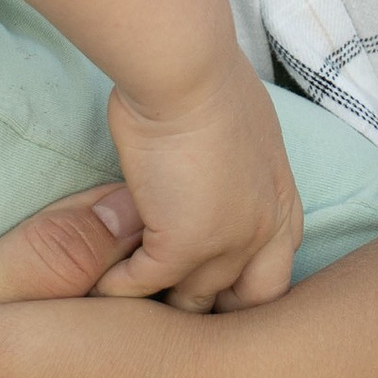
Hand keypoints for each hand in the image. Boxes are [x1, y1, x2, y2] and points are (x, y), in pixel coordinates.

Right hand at [99, 55, 301, 309]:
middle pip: (247, 303)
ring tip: (126, 301)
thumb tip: (210, 164)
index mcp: (281, 200)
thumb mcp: (242, 125)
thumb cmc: (203, 74)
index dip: (242, 283)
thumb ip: (236, 163)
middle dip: (214, 309)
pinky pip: (141, 285)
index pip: (275, 270)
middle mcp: (265, 231)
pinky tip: (97, 280)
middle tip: (171, 300)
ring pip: (192, 301)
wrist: (186, 68)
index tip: (209, 282)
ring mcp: (227, 245)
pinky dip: (115, 286)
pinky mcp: (182, 248)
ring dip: (159, 303)